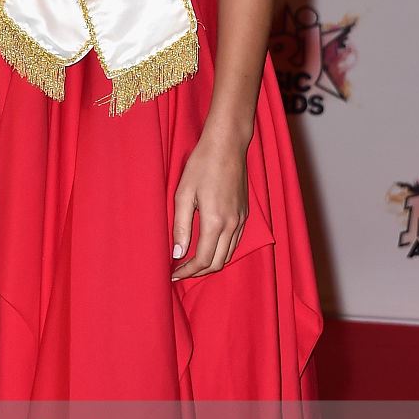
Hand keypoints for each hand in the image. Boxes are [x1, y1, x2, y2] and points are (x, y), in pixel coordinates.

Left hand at [171, 128, 247, 280]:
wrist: (227, 145)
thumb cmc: (202, 165)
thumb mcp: (183, 194)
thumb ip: (180, 227)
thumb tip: (177, 253)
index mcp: (215, 222)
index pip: (203, 260)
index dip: (187, 271)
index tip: (174, 273)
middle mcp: (232, 225)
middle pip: (218, 263)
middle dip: (199, 272)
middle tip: (181, 271)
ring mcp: (241, 219)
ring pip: (229, 254)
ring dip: (211, 263)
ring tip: (192, 262)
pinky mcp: (245, 213)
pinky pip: (235, 242)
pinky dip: (222, 251)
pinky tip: (208, 246)